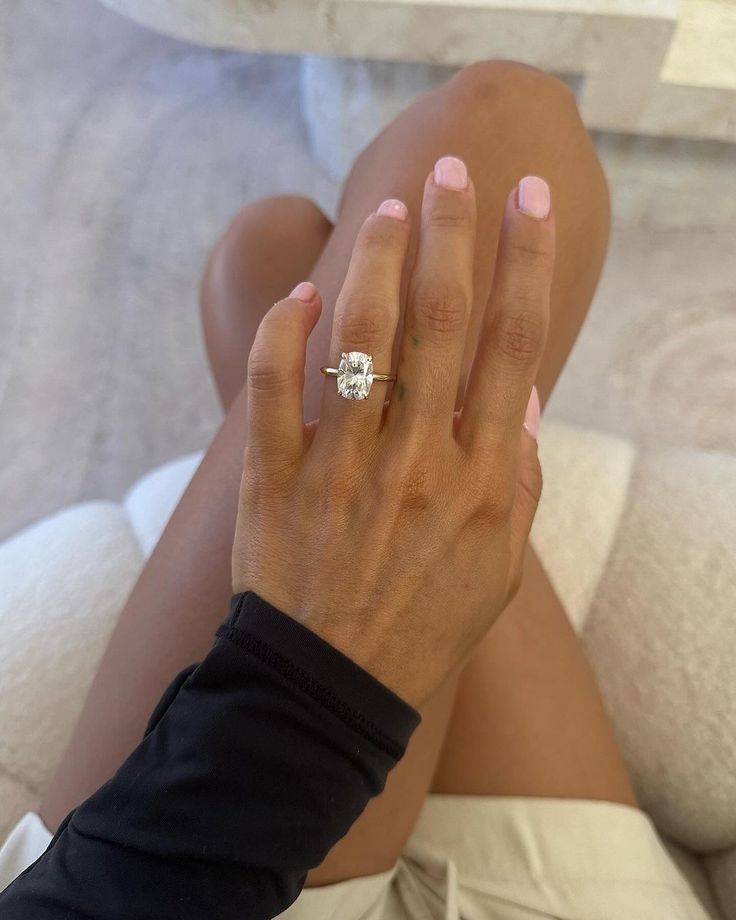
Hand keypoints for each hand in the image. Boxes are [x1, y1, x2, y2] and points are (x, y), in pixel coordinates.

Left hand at [232, 160, 552, 706]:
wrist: (328, 690)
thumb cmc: (420, 628)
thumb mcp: (497, 568)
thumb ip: (516, 480)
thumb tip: (520, 396)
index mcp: (481, 480)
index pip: (513, 346)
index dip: (524, 263)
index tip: (526, 201)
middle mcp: (417, 461)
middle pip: (441, 321)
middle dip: (452, 231)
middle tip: (454, 168)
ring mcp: (342, 467)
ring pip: (362, 336)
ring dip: (376, 261)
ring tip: (390, 210)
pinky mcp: (276, 480)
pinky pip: (275, 387)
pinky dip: (284, 333)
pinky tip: (303, 295)